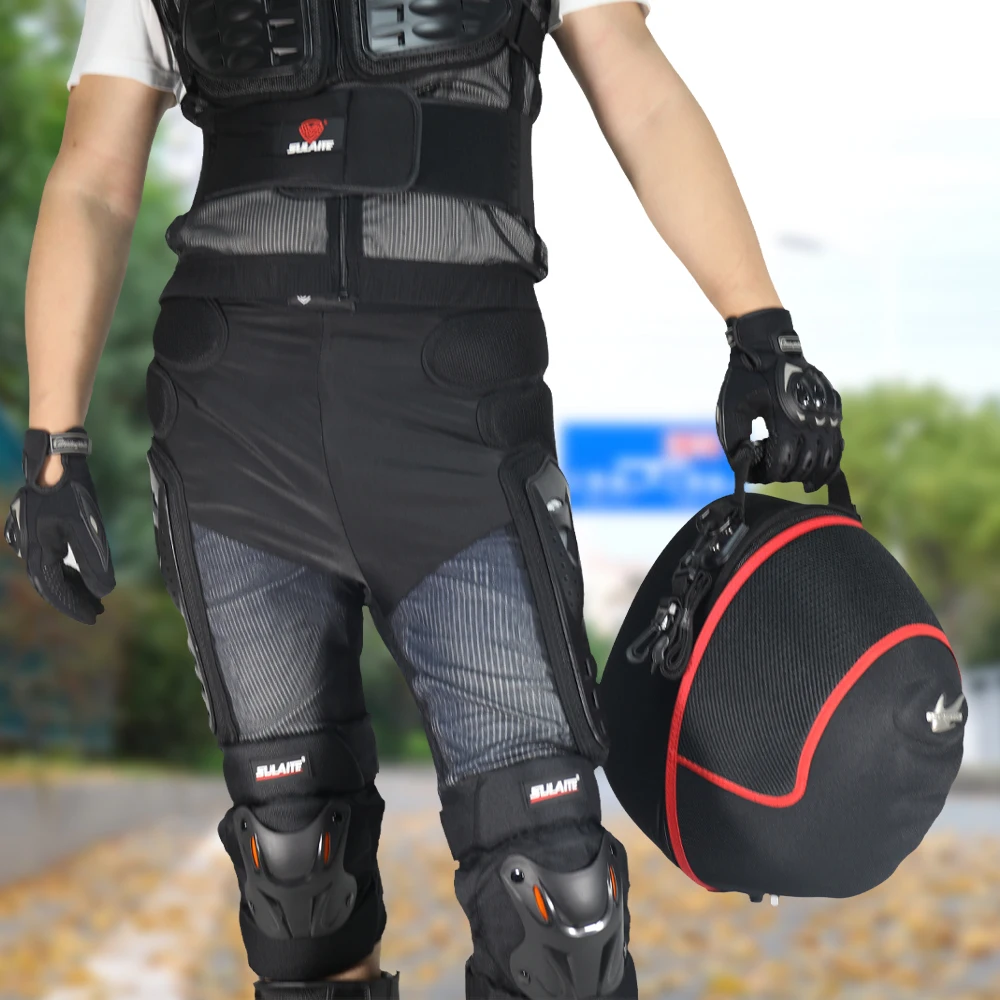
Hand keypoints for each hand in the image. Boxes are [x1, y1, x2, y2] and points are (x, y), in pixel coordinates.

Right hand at [4, 428, 115, 624]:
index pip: (55, 590)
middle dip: (74, 597)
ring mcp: (26, 535)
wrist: (55, 459)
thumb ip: (94, 563)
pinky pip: (46, 554)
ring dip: (69, 582)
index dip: (75, 606)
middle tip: (98, 610)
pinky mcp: (32, 525)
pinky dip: (63, 566)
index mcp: (38, 551)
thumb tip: (104, 591)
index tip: (94, 617)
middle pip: (50, 582)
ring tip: (92, 594)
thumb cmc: (71, 492)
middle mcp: (27, 546)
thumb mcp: (87, 529)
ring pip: (48, 568)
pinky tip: (75, 571)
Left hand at [715, 308, 843, 490]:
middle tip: (775, 474)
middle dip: (788, 475)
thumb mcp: (731, 410)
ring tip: (801, 482)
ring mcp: (826, 413)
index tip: (757, 474)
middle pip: (806, 465)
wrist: (768, 348)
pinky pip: (837, 442)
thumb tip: (743, 467)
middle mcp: (811, 418)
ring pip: (828, 458)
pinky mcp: (833, 408)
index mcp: (785, 419)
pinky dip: (829, 459)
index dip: (768, 476)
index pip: (782, 463)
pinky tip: (817, 466)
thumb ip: (734, 442)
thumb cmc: (746, 380)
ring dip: (812, 473)